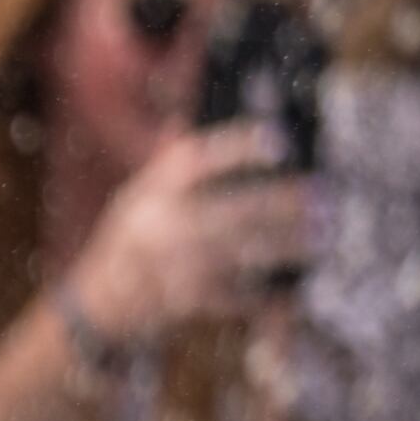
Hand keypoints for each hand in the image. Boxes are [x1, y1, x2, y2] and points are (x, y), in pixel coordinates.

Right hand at [65, 119, 311, 342]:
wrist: (96, 303)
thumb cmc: (128, 239)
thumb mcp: (136, 196)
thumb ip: (167, 163)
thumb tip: (185, 117)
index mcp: (153, 192)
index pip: (197, 160)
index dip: (238, 148)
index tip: (279, 138)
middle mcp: (161, 226)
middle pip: (231, 210)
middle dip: (280, 204)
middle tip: (323, 196)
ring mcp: (171, 266)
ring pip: (239, 254)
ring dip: (283, 246)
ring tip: (321, 238)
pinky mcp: (181, 301)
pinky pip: (233, 297)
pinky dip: (263, 298)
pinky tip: (291, 294)